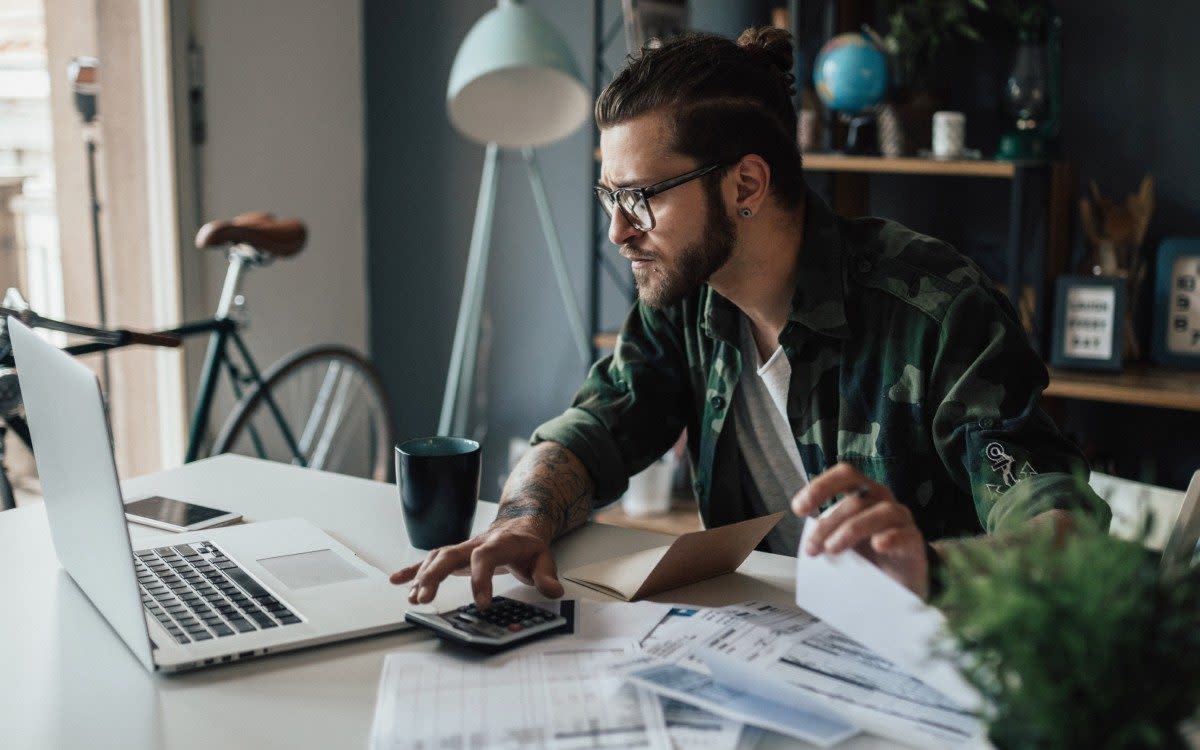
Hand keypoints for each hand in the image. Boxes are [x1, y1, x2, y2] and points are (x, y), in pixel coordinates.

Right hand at [389, 521, 563, 609]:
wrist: (520, 526)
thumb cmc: (528, 545)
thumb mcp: (545, 558)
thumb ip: (547, 575)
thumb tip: (553, 590)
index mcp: (498, 544)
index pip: (485, 558)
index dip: (480, 579)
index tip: (481, 603)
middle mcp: (475, 544)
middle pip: (450, 554)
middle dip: (435, 576)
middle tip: (425, 598)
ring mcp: (462, 549)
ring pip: (436, 557)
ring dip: (421, 576)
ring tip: (413, 597)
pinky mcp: (454, 555)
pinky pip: (430, 560)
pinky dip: (412, 570)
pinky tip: (397, 581)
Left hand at [791, 462, 929, 599]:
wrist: (899, 582)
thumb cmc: (867, 554)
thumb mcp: (841, 539)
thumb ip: (826, 532)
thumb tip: (806, 539)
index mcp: (863, 493)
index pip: (845, 475)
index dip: (821, 486)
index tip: (799, 509)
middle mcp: (882, 500)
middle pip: (855, 501)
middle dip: (828, 523)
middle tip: (812, 548)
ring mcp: (901, 519)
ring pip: (879, 513)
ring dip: (851, 530)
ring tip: (833, 549)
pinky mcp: (914, 541)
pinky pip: (904, 533)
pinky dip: (890, 537)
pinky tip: (878, 545)